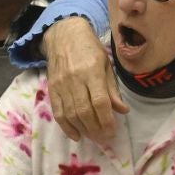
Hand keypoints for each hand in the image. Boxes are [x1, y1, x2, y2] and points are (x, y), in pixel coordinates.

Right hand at [42, 16, 125, 143]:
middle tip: (105, 139)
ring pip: (71, 114)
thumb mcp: (107, 65)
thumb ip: (113, 89)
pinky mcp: (52, 89)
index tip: (113, 130)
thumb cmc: (90, 49)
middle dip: (96, 129)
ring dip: (83, 130)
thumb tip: (123, 110)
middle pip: (85, 111)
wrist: (63, 35)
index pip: (100, 102)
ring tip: (95, 138)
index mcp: (92, 72)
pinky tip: (76, 135)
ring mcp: (61, 85)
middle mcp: (75, 80)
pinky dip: (67, 127)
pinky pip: (58, 112)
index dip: (106, 119)